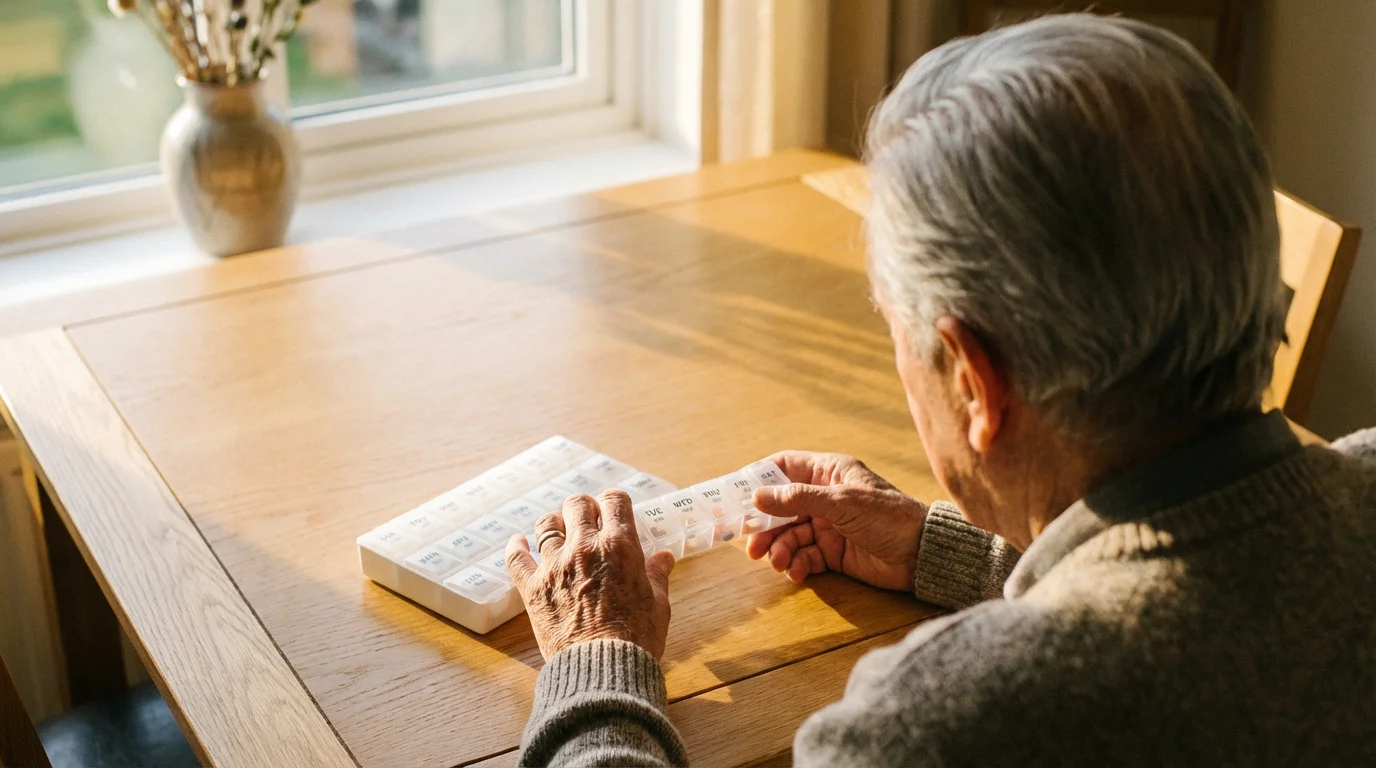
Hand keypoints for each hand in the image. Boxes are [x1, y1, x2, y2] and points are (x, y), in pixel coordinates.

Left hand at [506, 490, 675, 659]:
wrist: (601, 669)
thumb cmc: (636, 639)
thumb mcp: (658, 604)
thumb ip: (657, 575)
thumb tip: (665, 557)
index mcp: (619, 546)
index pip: (615, 501)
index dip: (614, 502)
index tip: (614, 510)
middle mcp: (584, 547)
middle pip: (577, 505)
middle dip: (584, 508)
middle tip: (588, 520)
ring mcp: (555, 566)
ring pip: (546, 525)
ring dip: (555, 523)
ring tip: (558, 530)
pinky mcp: (533, 588)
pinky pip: (516, 557)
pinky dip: (516, 546)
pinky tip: (518, 541)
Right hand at [746, 451, 927, 590]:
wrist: (921, 554)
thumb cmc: (888, 517)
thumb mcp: (842, 503)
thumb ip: (798, 499)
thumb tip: (757, 496)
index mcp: (829, 473)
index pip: (786, 467)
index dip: (760, 478)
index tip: (737, 495)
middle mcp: (825, 497)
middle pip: (782, 507)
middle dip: (766, 526)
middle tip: (752, 545)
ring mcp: (828, 525)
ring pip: (790, 535)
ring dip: (780, 549)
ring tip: (778, 562)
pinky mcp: (833, 552)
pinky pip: (805, 556)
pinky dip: (797, 564)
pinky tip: (797, 571)